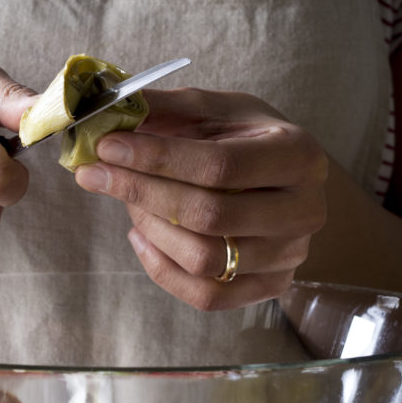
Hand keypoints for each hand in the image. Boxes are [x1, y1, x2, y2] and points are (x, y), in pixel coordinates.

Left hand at [75, 87, 327, 309]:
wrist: (287, 183)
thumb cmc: (246, 140)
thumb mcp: (215, 111)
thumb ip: (166, 108)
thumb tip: (105, 107)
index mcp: (298, 154)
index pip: (220, 165)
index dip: (158, 159)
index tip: (107, 147)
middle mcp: (304, 210)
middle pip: (210, 216)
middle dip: (142, 193)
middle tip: (96, 174)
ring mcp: (290, 256)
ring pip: (204, 260)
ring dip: (151, 230)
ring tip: (129, 201)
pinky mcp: (271, 288)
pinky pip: (207, 295)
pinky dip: (162, 270)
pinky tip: (140, 236)